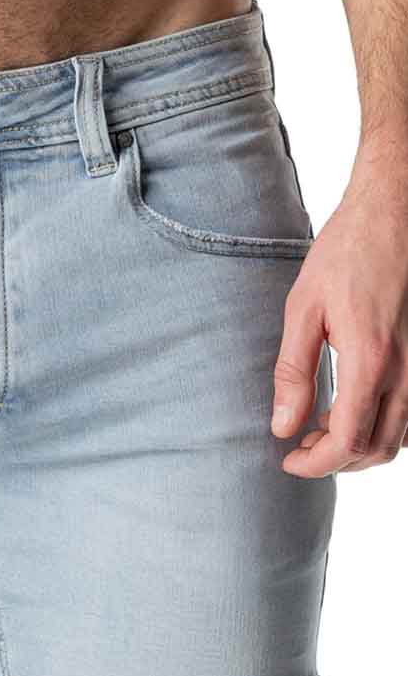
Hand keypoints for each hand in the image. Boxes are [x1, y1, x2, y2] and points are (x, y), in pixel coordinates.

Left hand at [271, 146, 407, 476]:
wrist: (395, 211)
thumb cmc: (346, 252)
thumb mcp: (303, 309)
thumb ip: (293, 372)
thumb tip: (282, 426)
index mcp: (372, 360)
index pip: (348, 442)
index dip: (315, 464)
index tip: (287, 460)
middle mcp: (406, 370)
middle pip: (377, 449)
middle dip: (335, 461)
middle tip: (299, 446)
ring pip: (399, 436)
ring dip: (359, 445)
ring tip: (319, 428)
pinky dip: (380, 424)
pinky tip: (349, 407)